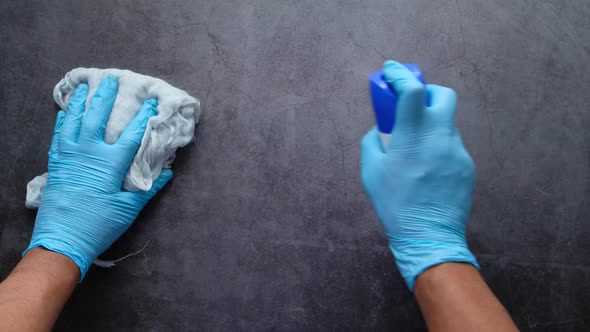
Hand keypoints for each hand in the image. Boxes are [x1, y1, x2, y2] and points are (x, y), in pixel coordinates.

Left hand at [25, 76, 172, 279]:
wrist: (62, 240)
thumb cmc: (99, 225)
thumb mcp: (128, 209)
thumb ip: (148, 189)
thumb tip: (167, 173)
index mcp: (110, 164)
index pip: (132, 134)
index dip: (143, 117)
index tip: (151, 102)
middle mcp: (88, 153)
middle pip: (97, 117)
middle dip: (106, 97)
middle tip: (111, 79)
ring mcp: (69, 156)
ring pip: (73, 121)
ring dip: (80, 102)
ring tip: (85, 86)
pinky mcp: (56, 164)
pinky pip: (58, 135)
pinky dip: (62, 121)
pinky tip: (64, 112)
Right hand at [361, 60, 478, 289]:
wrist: (428, 236)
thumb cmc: (394, 204)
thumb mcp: (371, 172)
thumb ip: (373, 142)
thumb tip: (380, 128)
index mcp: (412, 137)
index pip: (412, 90)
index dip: (401, 75)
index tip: (391, 71)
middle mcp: (439, 138)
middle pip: (443, 94)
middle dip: (428, 91)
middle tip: (413, 103)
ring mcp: (457, 151)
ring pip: (447, 123)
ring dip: (431, 125)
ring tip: (416, 150)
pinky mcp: (467, 166)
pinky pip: (451, 146)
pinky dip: (438, 147)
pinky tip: (428, 169)